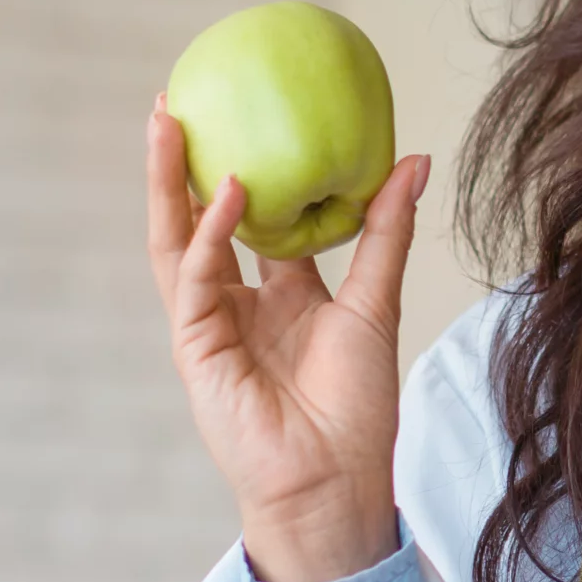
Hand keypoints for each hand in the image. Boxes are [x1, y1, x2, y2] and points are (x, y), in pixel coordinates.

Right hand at [145, 99, 427, 581]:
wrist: (334, 480)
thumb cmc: (357, 405)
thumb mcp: (375, 303)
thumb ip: (387, 232)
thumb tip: (414, 160)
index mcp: (283, 296)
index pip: (256, 221)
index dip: (247, 170)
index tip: (243, 114)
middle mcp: (240, 305)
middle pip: (200, 220)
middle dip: (182, 163)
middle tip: (175, 101)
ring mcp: (211, 324)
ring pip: (178, 240)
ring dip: (169, 182)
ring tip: (167, 120)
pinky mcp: (195, 346)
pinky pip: (195, 279)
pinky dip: (209, 233)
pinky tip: (226, 190)